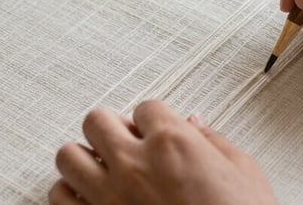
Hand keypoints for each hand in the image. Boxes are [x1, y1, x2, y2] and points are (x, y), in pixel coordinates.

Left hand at [50, 100, 276, 204]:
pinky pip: (59, 197)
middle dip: (111, 128)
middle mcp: (135, 164)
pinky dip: (70, 193)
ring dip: (85, 158)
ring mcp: (110, 196)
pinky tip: (90, 197)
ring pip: (68, 155)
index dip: (153, 120)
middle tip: (126, 143)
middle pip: (96, 120)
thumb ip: (213, 141)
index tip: (157, 132)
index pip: (145, 107)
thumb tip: (194, 123)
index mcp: (173, 142)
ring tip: (103, 169)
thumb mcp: (243, 172)